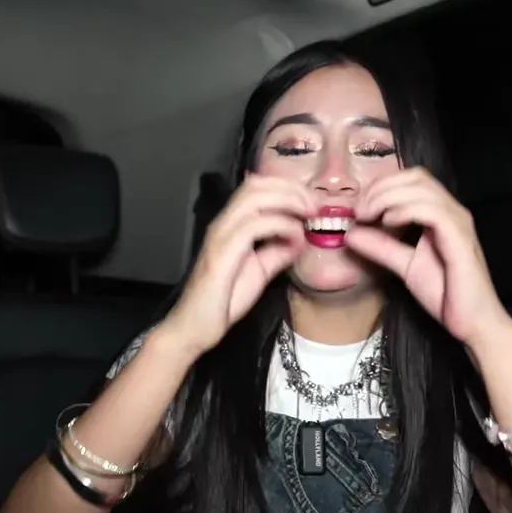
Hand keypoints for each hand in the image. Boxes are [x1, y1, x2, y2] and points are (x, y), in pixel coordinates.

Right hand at [160, 174, 310, 357]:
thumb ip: (277, 252)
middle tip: (316, 204)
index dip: (287, 186)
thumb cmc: (222, 302)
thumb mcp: (260, 272)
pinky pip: (253, 226)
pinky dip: (279, 225)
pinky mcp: (222, 254)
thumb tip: (300, 238)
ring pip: (253, 198)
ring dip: (287, 200)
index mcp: (231, 225)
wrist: (195, 328)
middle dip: (291, 188)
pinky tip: (294, 237)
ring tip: (309, 213)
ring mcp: (221, 236)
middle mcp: (223, 224)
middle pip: (256, 185)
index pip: (257, 187)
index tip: (313, 201)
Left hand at [345, 167, 511, 347]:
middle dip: (381, 187)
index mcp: (442, 214)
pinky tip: (388, 223)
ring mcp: (458, 223)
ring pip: (421, 188)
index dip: (381, 186)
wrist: (473, 323)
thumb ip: (381, 247)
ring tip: (368, 216)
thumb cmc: (446, 294)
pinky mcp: (460, 239)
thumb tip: (351, 233)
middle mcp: (453, 211)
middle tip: (359, 211)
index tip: (358, 208)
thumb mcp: (405, 266)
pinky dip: (405, 210)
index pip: (411, 179)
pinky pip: (432, 211)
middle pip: (415, 176)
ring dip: (387, 197)